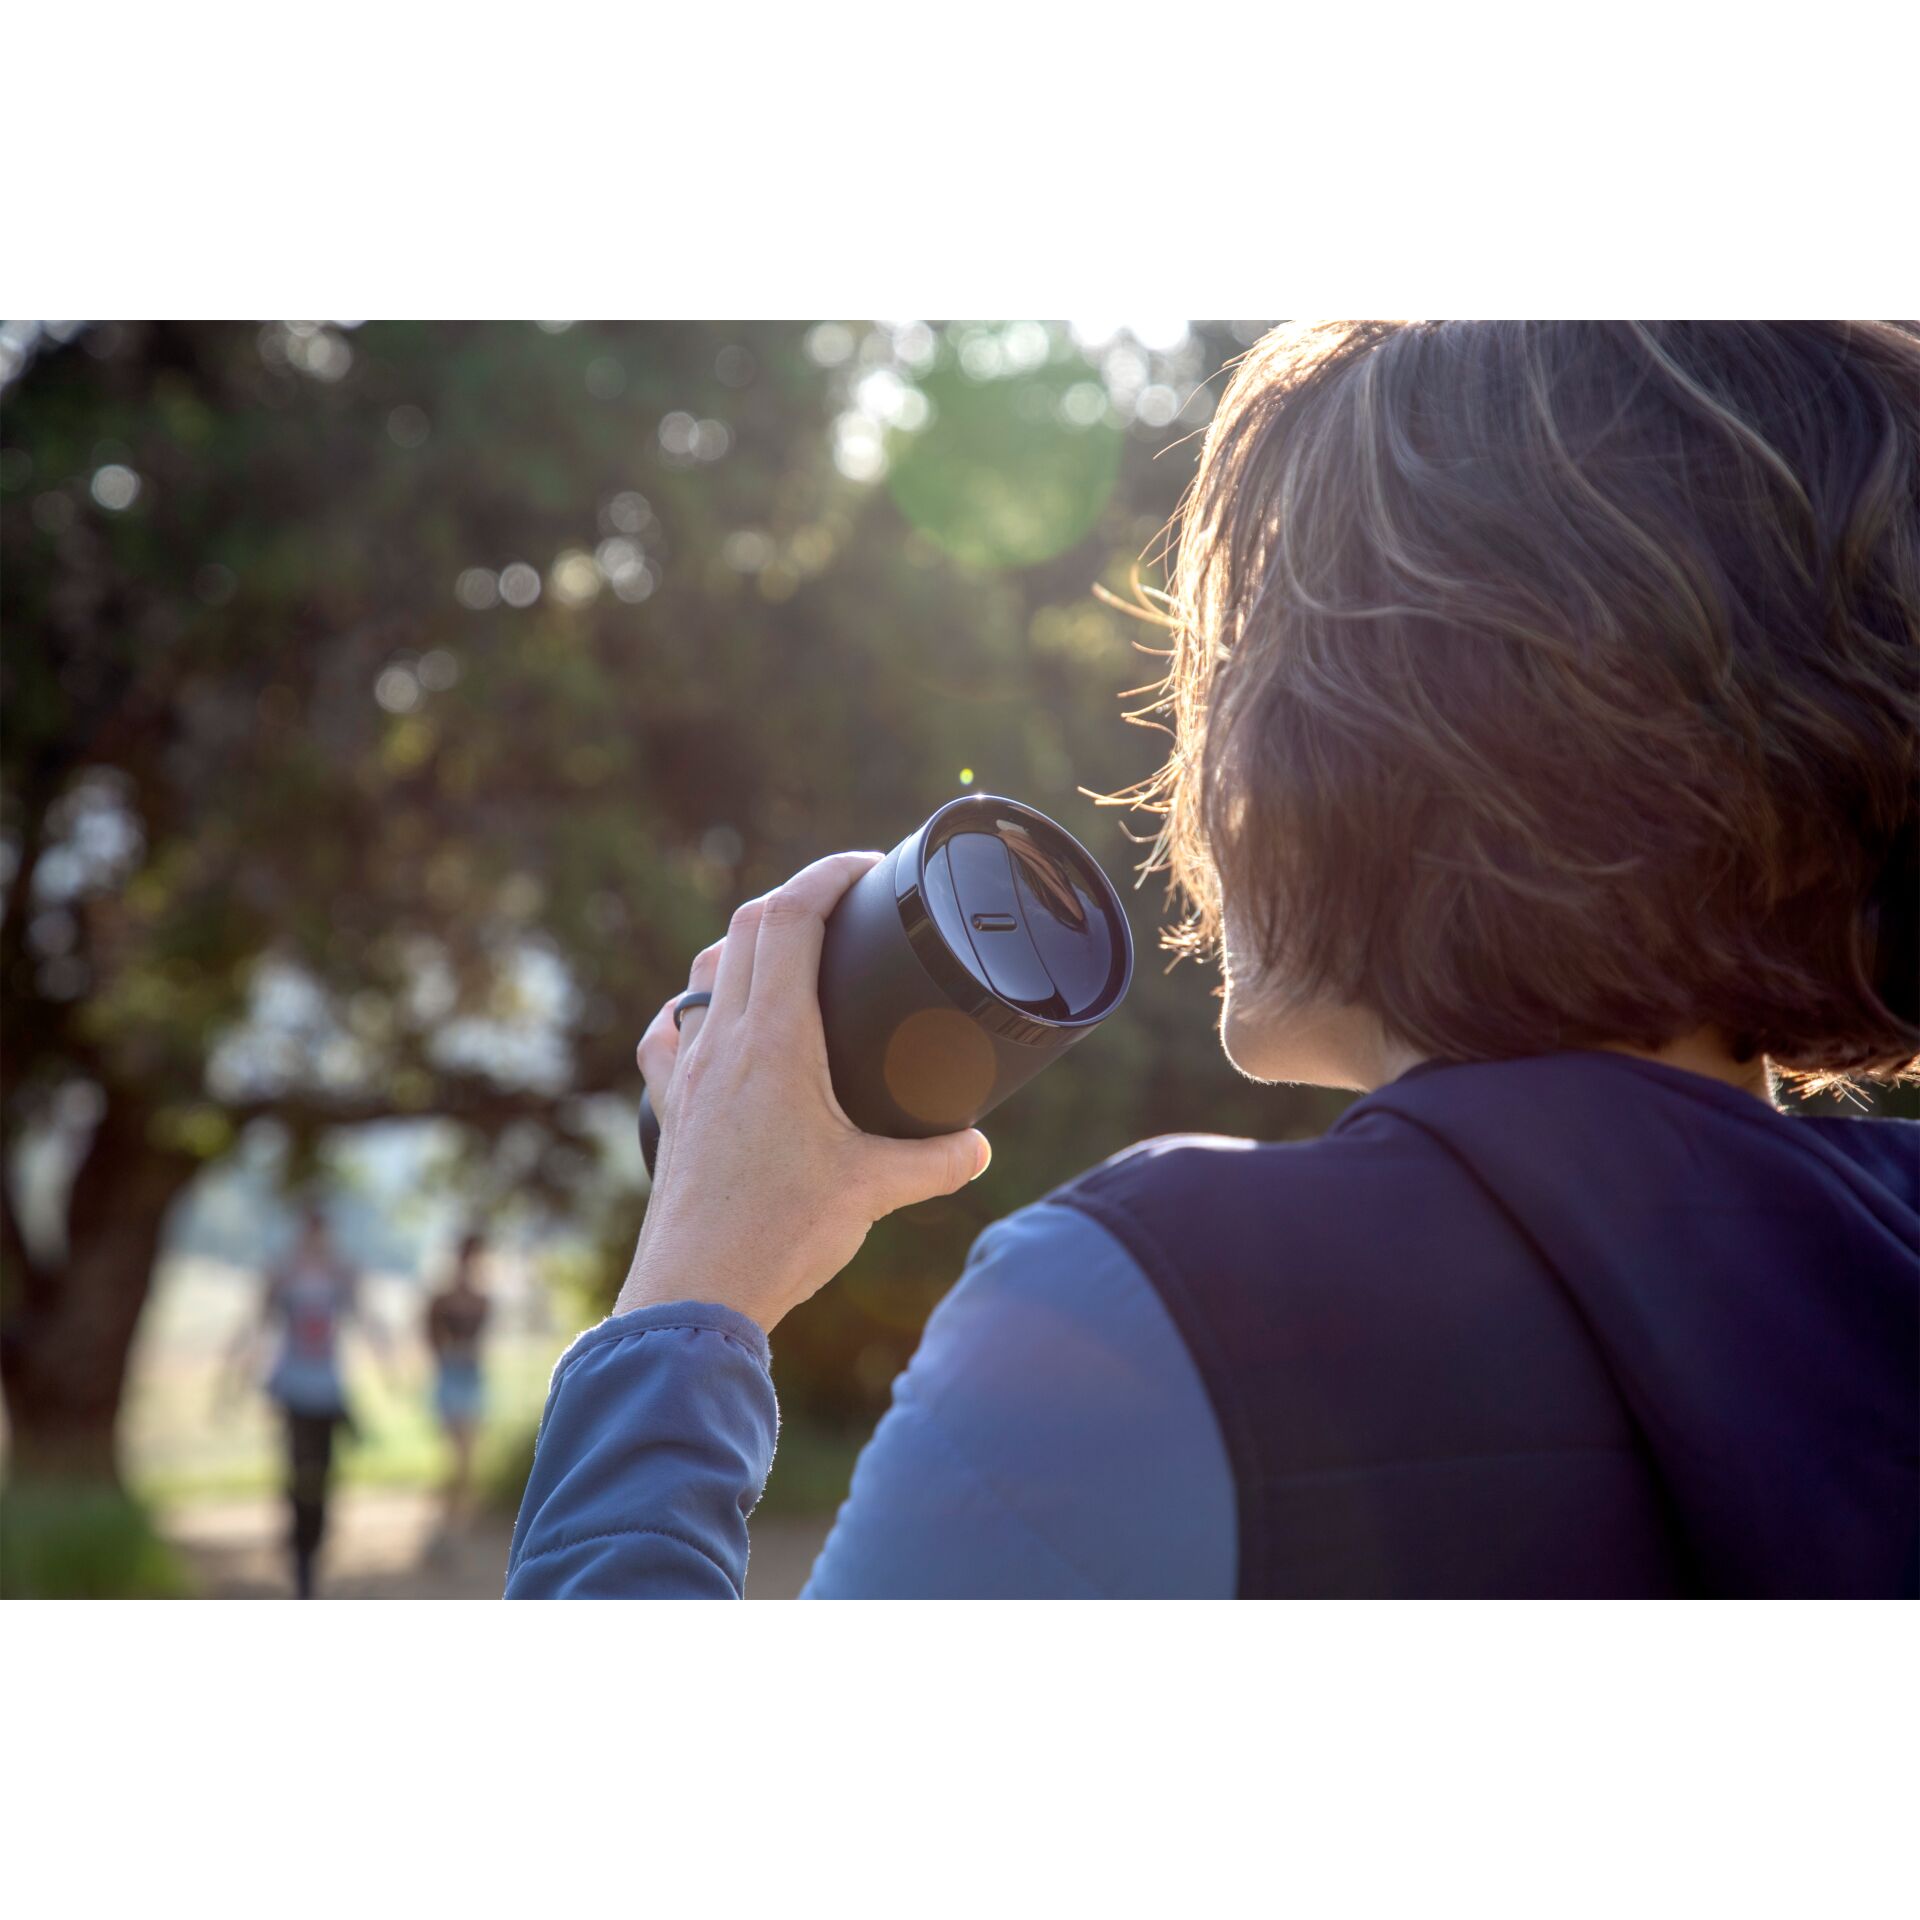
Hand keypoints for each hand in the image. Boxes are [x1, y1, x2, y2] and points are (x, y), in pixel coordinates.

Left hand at [619, 851, 990, 1332]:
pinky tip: (710, 1027)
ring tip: (791, 957)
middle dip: (797, 899)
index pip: (790, 917)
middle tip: (846, 907)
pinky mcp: (671, 1108)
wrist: (694, 1293)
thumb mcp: (875, 1190)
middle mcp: (722, 1041)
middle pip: (747, 929)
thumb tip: (979, 1147)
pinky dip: (695, 1011)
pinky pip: (670, 1034)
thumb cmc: (780, 1234)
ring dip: (746, 946)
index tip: (867, 867)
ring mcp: (688, 1073)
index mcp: (774, 1039)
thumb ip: (937, 1162)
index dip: (827, 875)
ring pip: (706, 974)